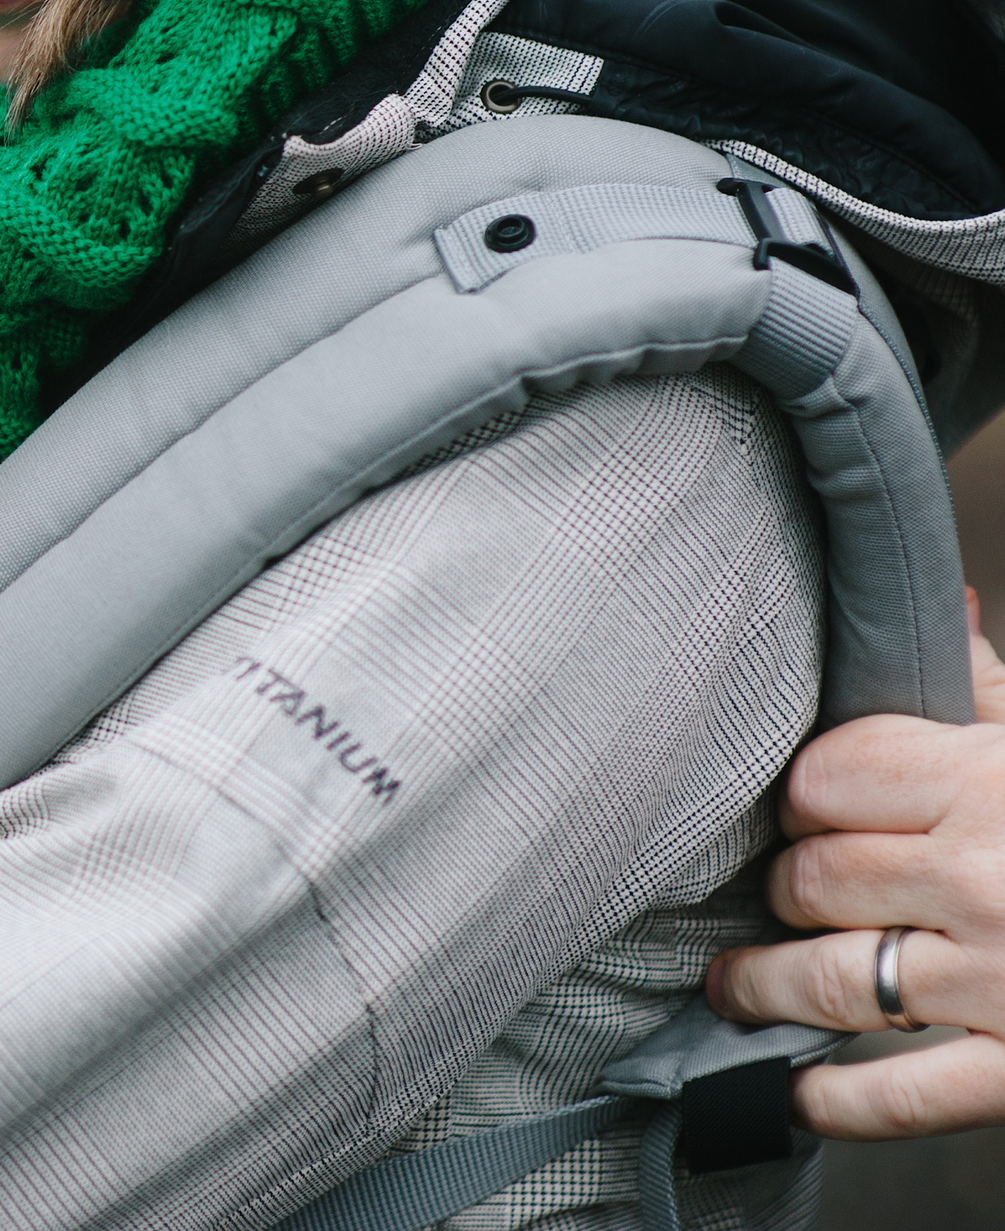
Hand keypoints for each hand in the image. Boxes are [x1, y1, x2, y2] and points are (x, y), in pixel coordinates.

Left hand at [705, 593, 1004, 1137]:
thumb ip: (989, 690)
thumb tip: (944, 609)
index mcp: (991, 784)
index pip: (824, 780)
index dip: (804, 798)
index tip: (807, 811)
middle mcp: (988, 880)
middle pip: (814, 879)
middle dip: (788, 889)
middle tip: (781, 895)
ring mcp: (1003, 982)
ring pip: (831, 980)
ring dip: (765, 986)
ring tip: (734, 985)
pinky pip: (904, 1093)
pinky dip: (839, 1101)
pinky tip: (798, 1091)